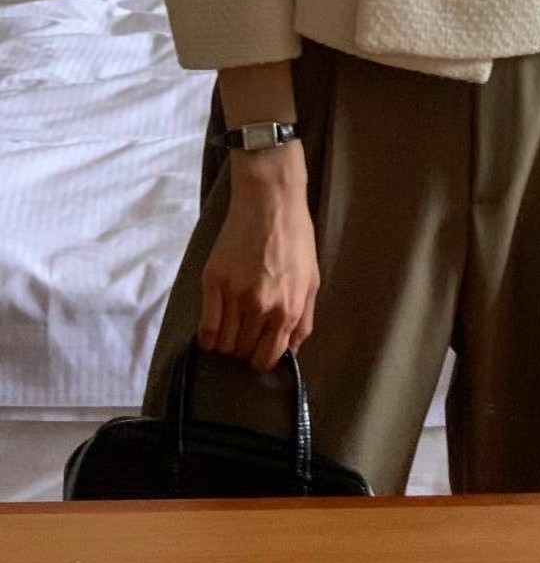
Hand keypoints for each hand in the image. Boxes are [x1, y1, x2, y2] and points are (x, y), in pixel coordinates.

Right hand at [198, 163, 320, 373]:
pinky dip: (207, 338)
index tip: (257, 353)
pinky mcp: (213, 282)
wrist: (271, 202)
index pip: (269, 356)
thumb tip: (292, 350)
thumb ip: (303, 319)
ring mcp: (235, 295)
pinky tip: (210, 336)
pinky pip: (206, 327)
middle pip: (245, 351)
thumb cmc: (295, 239)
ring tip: (229, 332)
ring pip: (225, 343)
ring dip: (226, 344)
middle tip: (243, 338)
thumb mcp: (311, 280)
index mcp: (288, 309)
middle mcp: (261, 307)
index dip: (262, 359)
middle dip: (244, 350)